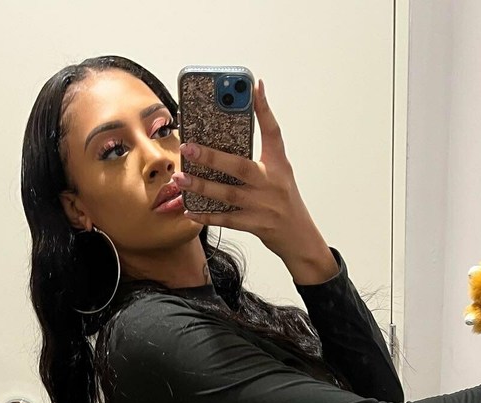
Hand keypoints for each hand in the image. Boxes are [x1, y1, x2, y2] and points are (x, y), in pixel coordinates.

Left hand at [173, 79, 319, 260]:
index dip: (265, 109)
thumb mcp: (280, 172)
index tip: (254, 86)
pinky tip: (190, 210)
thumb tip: (240, 127)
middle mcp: (272, 184)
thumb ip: (262, 152)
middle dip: (212, 157)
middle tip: (188, 147)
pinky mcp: (256, 226)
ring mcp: (263, 206)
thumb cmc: (285, 201)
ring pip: (229, 194)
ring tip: (180, 178)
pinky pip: (227, 220)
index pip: (273, 133)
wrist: (300, 238)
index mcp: (279, 166)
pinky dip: (208, 216)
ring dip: (202, 186)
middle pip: (240, 167)